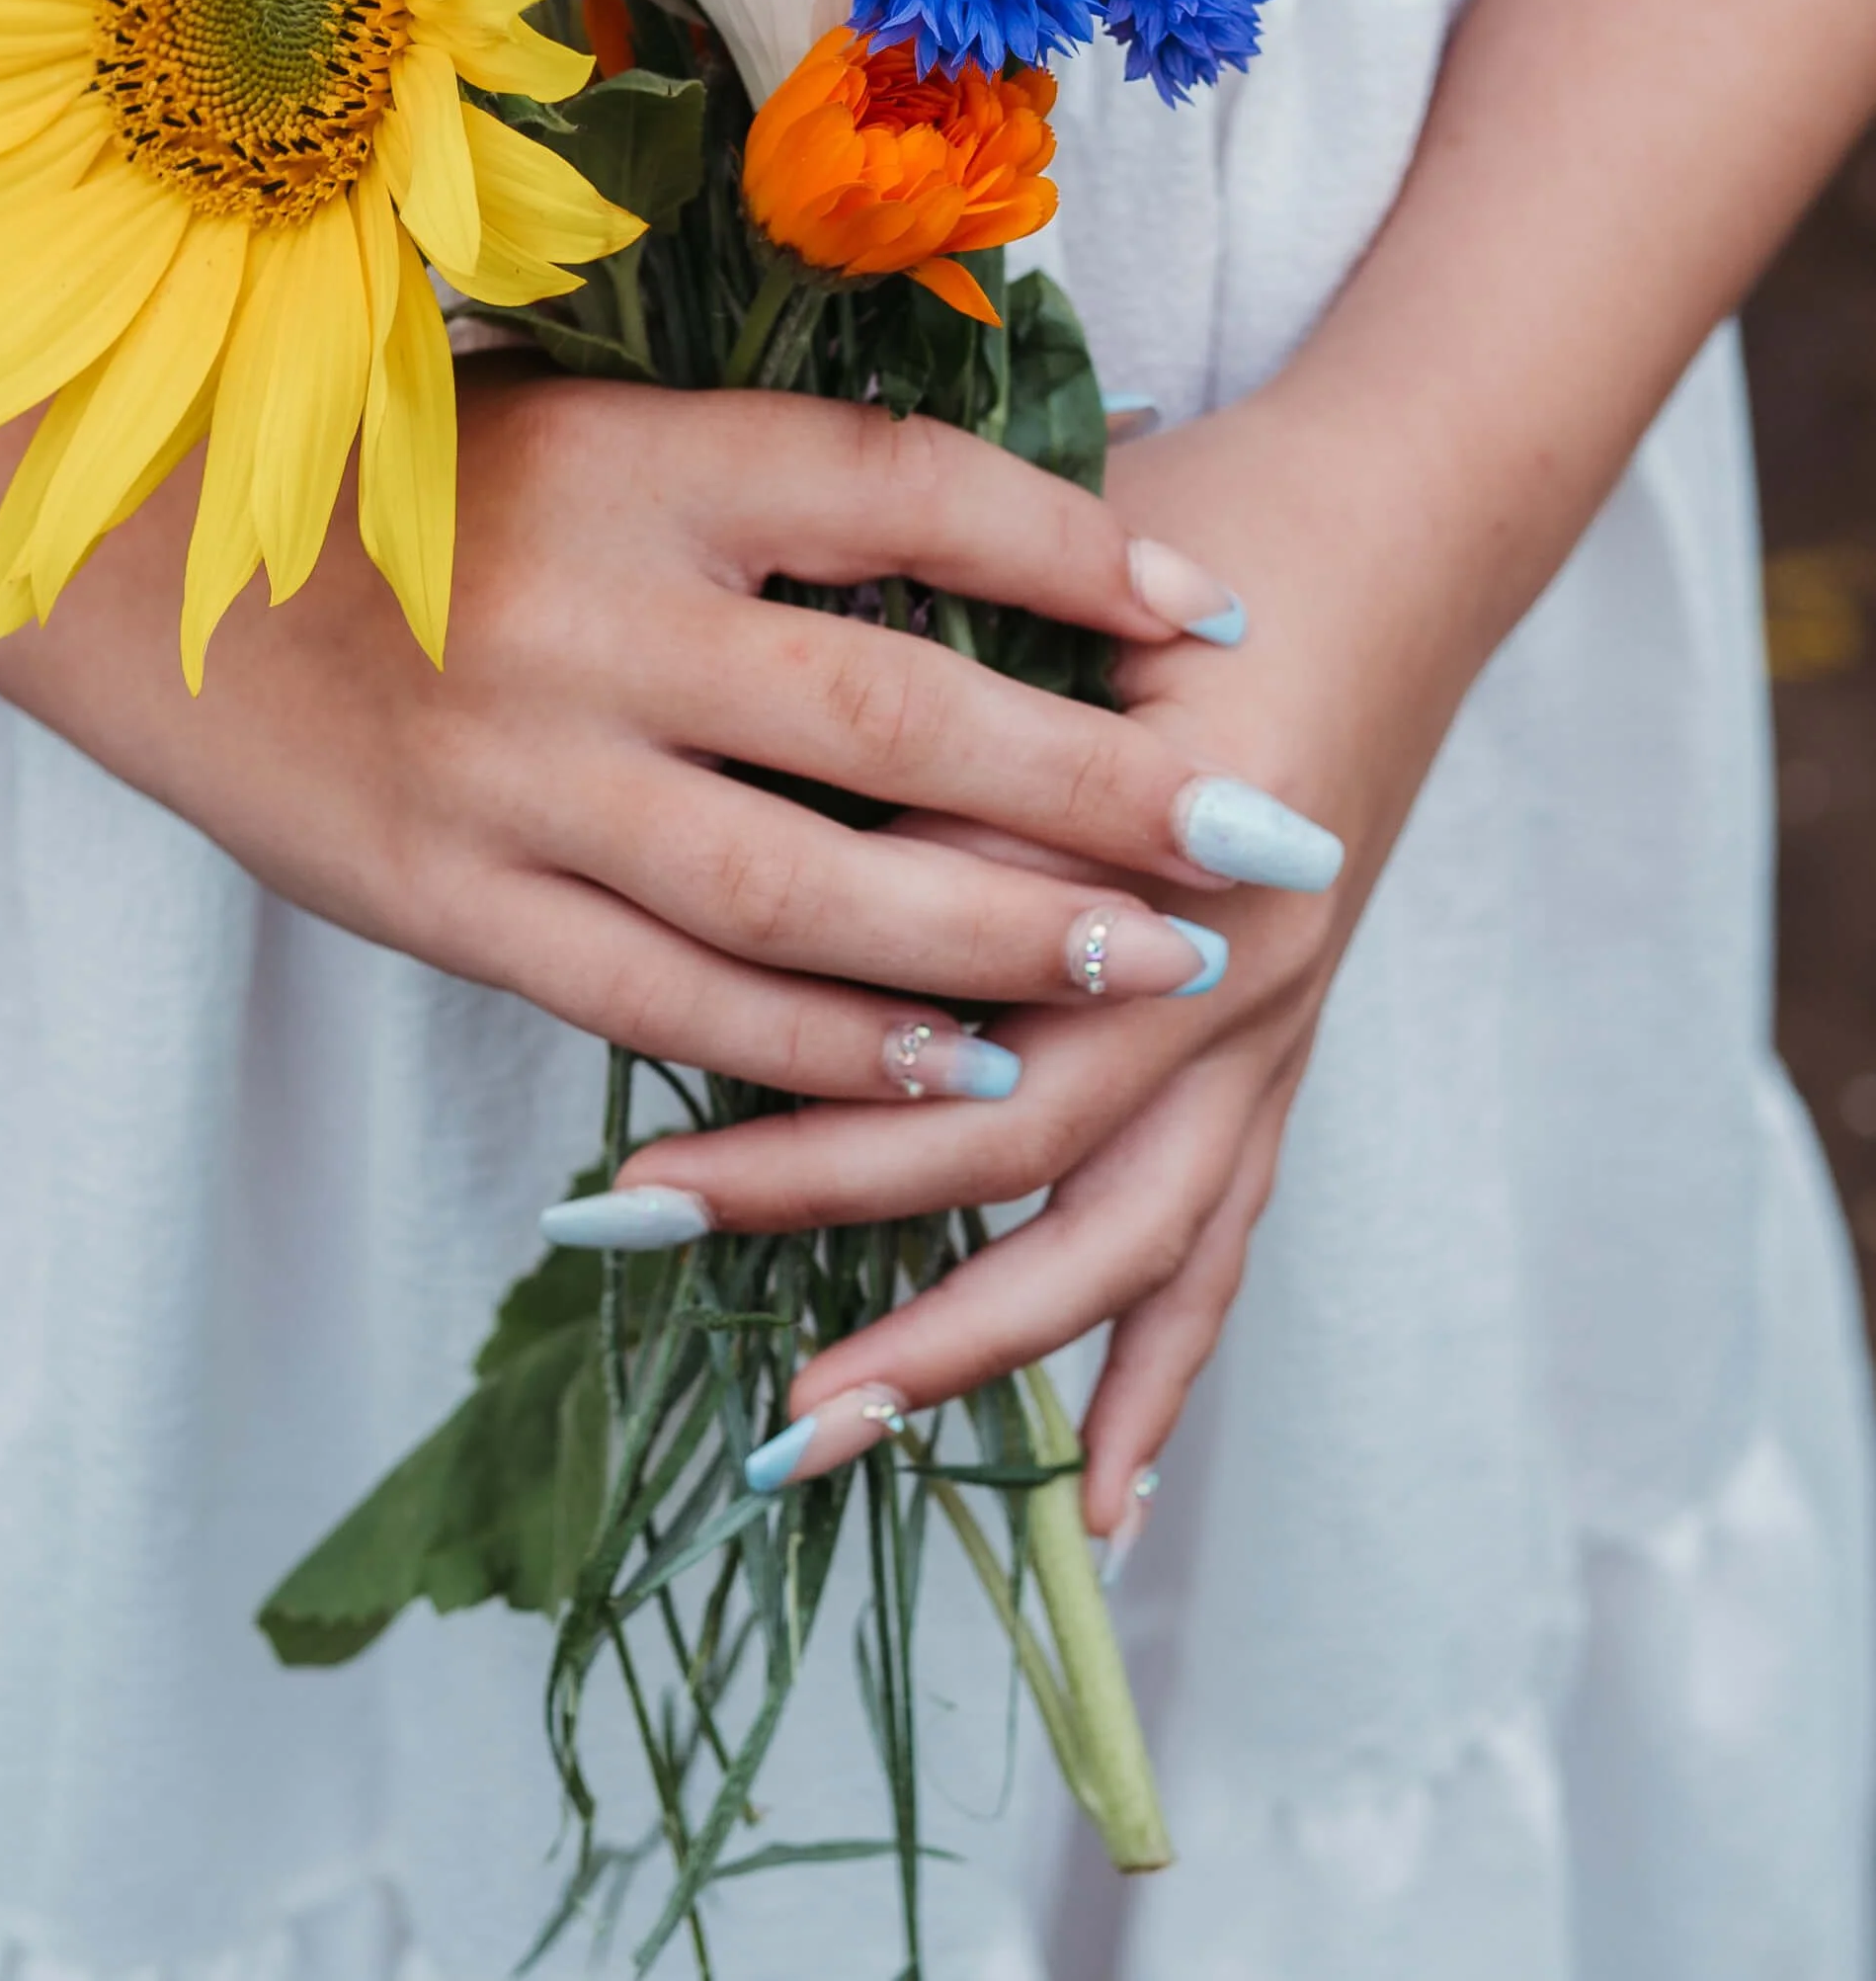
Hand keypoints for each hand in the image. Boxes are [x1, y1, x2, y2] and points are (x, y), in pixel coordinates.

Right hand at [130, 367, 1337, 1111]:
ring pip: (796, 889)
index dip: (1074, 545)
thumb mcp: (585, 422)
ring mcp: (515, 774)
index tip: (1211, 609)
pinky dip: (815, 1049)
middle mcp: (587, 614)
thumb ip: (762, 483)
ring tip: (1141, 973)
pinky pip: (663, 998)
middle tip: (1256, 842)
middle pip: (890, 712)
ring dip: (987, 946)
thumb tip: (1009, 535)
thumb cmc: (403, 483)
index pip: (902, 490)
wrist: (136, 566)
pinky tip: (945, 1075)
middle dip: (1092, 788)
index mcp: (633, 456)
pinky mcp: (451, 902)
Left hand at [618, 378, 1481, 1529]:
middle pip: (1015, 1146)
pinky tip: (1104, 1500)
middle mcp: (1226, 967)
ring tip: (816, 1438)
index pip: (954, 1010)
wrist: (1394, 521)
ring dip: (971, 1350)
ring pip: (1122, 1241)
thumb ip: (941, 737)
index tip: (628, 1167)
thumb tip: (760, 872)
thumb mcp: (1051, 588)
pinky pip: (1226, 1244)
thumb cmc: (1199, 530)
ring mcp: (1265, 1028)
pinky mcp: (1279, 1053)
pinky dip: (1162, 1371)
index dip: (788, 1098)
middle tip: (651, 1257)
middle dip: (824, 1217)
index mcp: (1160, 845)